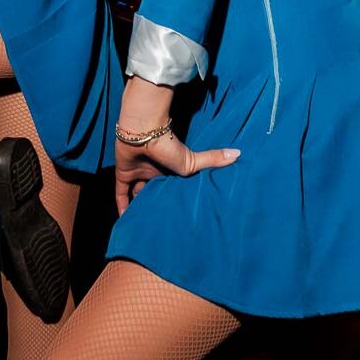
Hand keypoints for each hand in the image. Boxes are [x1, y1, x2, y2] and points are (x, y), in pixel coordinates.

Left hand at [114, 79, 239, 214]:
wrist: (144, 132)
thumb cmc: (169, 145)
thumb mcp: (192, 160)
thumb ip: (213, 159)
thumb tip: (239, 153)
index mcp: (168, 169)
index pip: (169, 186)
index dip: (171, 198)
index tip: (176, 215)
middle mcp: (152, 171)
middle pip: (153, 191)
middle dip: (155, 204)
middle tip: (158, 224)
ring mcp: (137, 172)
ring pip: (136, 194)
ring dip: (138, 207)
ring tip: (142, 227)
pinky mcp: (123, 174)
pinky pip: (120, 193)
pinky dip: (122, 206)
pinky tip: (125, 220)